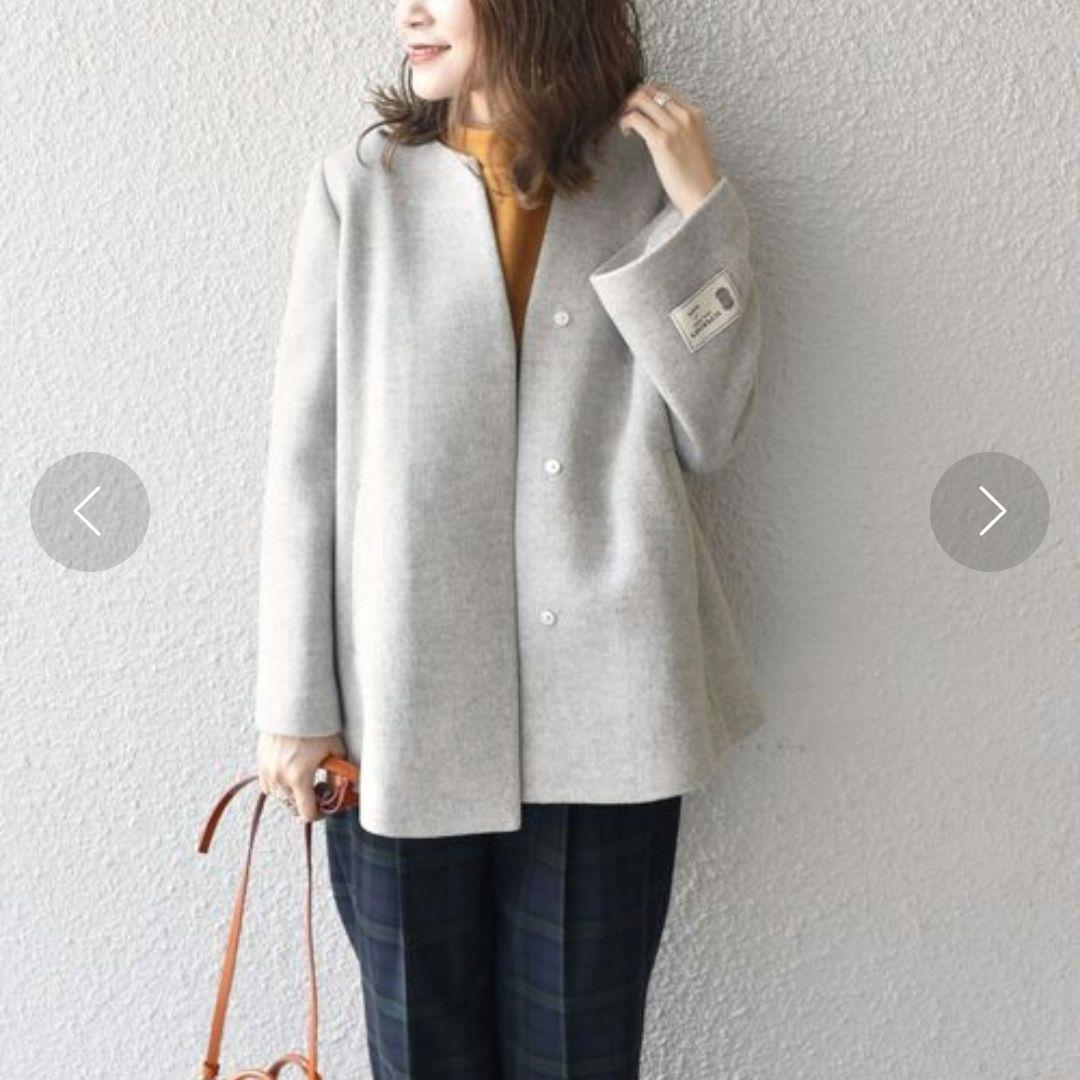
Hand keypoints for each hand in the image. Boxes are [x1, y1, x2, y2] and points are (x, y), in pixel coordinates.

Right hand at [256, 730, 347, 824]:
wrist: (294, 703)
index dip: (319, 814)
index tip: (326, 807)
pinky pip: (268, 785)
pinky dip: (279, 785)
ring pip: (279, 797)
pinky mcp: (260, 761)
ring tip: (306, 780)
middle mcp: (279, 777)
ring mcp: (267, 770)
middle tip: (320, 789)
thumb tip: (344, 789)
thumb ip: (339, 775)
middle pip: (293, 806)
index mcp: (299, 777)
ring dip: (293, 795)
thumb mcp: (335, 750)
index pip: (306, 813)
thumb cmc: (318, 725)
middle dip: (308, 802)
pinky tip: (291, 772)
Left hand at [616, 82, 723, 217]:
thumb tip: (662, 126)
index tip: (639, 108)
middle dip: (634, 99)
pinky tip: (625, 133)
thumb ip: (683, 130)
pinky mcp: (661, 141)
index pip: (665, 90)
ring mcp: (673, 126)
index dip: (647, 95)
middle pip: (651, 89)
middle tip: (627, 114)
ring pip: (642, 99)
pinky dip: (625, 121)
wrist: (704, 194)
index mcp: (694, 114)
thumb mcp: (695, 143)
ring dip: (627, 108)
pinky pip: (635, 118)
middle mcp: (685, 115)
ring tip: (625, 124)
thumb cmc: (698, 176)